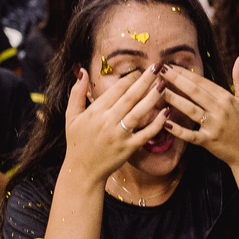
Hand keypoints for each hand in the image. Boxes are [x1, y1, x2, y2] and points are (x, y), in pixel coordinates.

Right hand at [62, 65, 168, 185]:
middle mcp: (107, 122)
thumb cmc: (77, 142)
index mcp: (95, 112)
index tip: (141, 69)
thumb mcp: (71, 116)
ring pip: (139, 112)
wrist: (82, 171)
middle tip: (158, 67)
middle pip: (130, 97)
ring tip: (164, 85)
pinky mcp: (129, 148)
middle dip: (145, 81)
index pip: (116, 90)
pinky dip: (157, 123)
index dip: (130, 78)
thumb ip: (77, 93)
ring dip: (153, 98)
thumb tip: (82, 70)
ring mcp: (119, 135)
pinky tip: (167, 112)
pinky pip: (145, 134)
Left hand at [159, 54, 238, 167]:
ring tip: (158, 90)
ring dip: (174, 99)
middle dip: (176, 79)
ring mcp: (215, 126)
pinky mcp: (210, 141)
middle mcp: (221, 110)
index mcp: (226, 98)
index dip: (185, 73)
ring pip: (191, 110)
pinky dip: (178, 130)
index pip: (202, 82)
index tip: (169, 65)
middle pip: (194, 92)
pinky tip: (165, 122)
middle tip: (160, 70)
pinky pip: (191, 135)